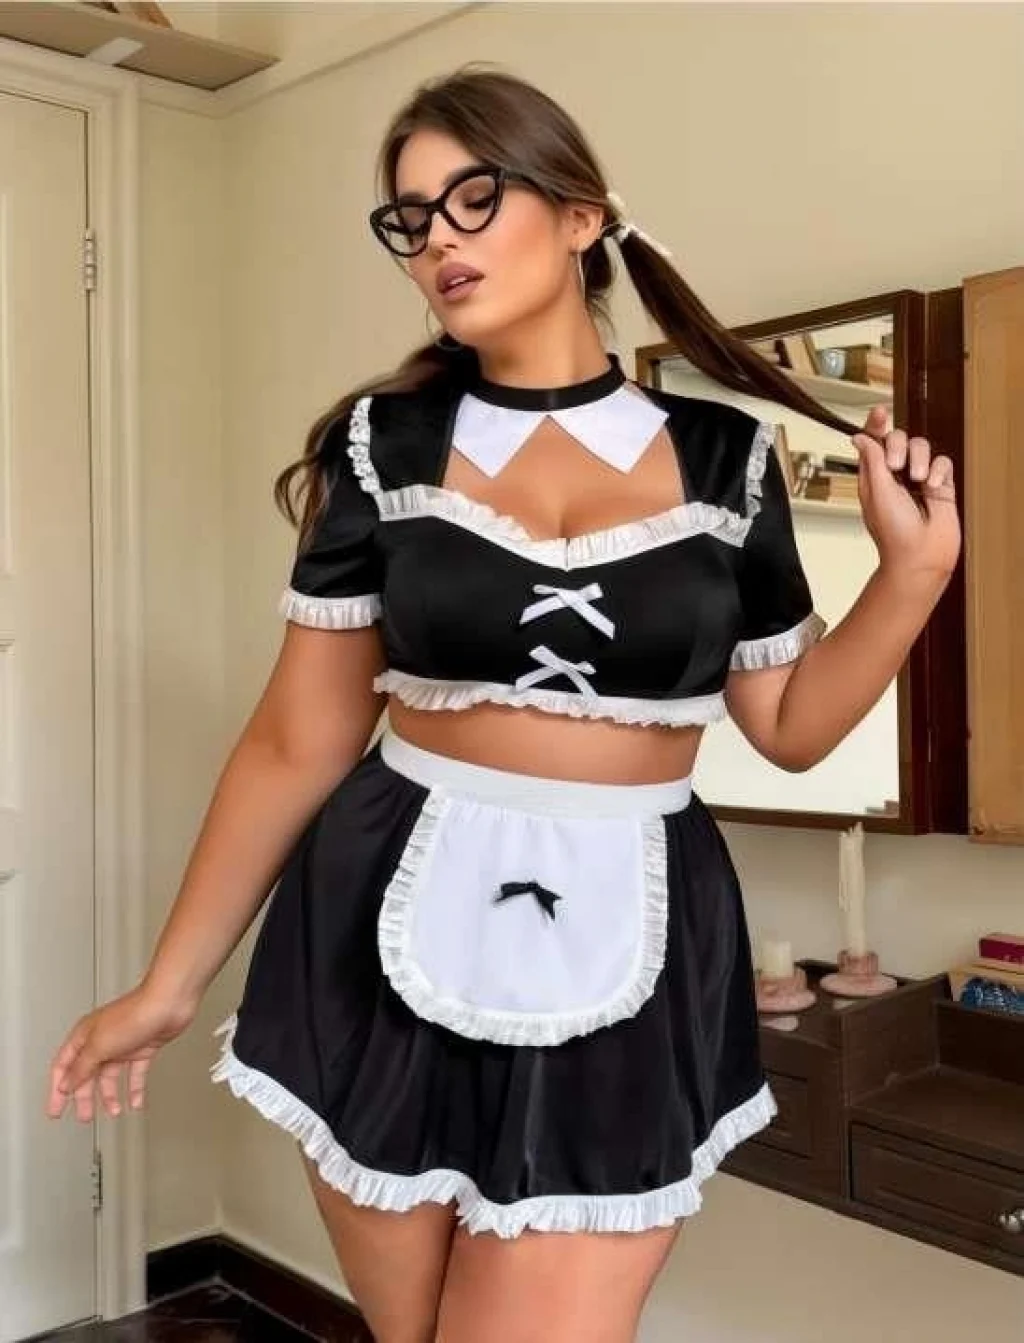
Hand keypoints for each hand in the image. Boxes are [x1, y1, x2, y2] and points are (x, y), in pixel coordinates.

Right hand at [46, 984, 197, 1121]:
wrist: (169, 1003)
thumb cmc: (135, 1013)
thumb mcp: (98, 1045)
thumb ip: (81, 1067)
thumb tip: (66, 1084)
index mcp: (84, 1035)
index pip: (64, 1066)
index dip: (58, 1090)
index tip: (55, 1109)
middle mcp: (102, 1039)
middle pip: (86, 1074)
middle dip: (84, 1097)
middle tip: (85, 1116)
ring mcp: (123, 1044)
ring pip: (110, 1076)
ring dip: (110, 1095)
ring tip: (113, 1111)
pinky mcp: (143, 1048)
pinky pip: (135, 1074)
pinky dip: (134, 1089)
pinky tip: (135, 1101)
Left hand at [852, 405, 960, 579]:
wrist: (920, 556)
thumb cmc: (893, 531)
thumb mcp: (877, 491)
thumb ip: (872, 461)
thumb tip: (860, 436)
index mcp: (873, 476)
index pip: (873, 442)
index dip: (876, 425)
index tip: (880, 412)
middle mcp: (895, 475)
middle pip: (898, 439)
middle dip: (898, 445)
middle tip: (896, 466)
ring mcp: (919, 479)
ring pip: (922, 447)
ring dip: (920, 459)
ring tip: (919, 480)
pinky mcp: (941, 484)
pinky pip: (943, 462)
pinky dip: (939, 471)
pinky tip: (934, 487)